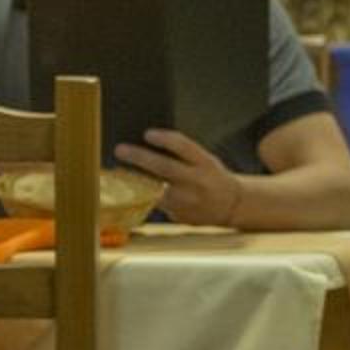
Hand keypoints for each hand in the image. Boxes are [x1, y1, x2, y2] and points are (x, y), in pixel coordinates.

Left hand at [116, 128, 240, 226]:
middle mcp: (198, 182)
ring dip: (134, 180)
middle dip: (140, 158)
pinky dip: (140, 194)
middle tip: (119, 149)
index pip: (185, 147)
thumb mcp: (205, 161)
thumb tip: (146, 144)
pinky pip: (155, 204)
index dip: (166, 139)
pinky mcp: (180, 216)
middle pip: (165, 168)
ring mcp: (188, 202)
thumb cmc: (210, 175)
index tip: (147, 133)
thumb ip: (183, 155)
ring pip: (155, 190)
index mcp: (206, 163)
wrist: (232, 205)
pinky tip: (127, 187)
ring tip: (117, 171)